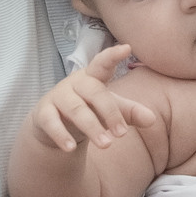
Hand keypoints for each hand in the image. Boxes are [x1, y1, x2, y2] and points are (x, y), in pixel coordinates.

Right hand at [28, 50, 160, 155]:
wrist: (53, 125)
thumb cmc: (88, 110)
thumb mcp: (110, 110)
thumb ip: (129, 113)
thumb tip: (151, 119)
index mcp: (93, 77)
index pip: (102, 63)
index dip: (113, 55)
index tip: (127, 48)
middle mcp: (75, 83)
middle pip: (94, 92)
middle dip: (109, 113)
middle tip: (122, 135)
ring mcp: (58, 97)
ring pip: (76, 110)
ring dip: (92, 127)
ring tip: (106, 145)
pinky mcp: (43, 114)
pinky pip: (51, 123)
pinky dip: (61, 135)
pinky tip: (70, 148)